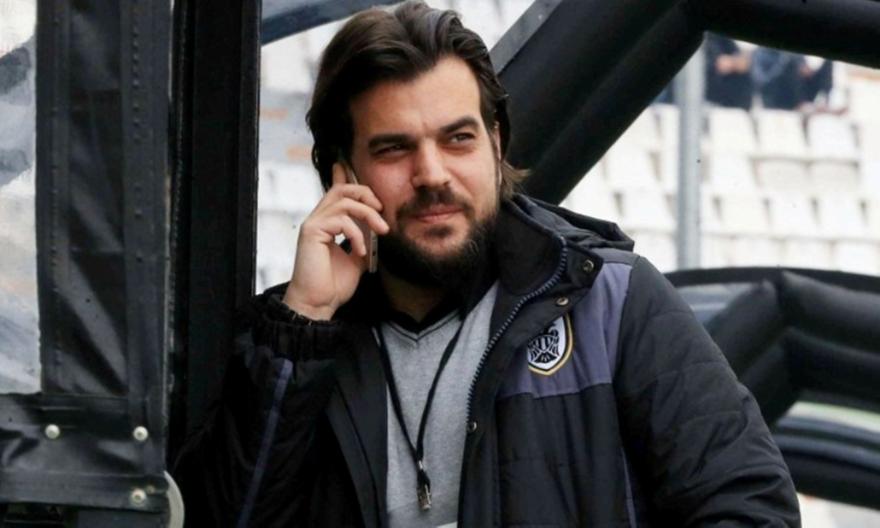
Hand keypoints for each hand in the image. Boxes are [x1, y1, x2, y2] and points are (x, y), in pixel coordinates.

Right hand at [282, 163, 388, 319]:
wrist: (318, 304)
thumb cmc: (334, 285)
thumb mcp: (357, 259)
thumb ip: (364, 240)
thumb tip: (377, 229)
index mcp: (327, 223)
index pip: (336, 192)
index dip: (345, 177)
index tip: (352, 168)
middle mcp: (318, 219)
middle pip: (342, 189)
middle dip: (366, 194)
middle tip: (382, 210)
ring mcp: (313, 224)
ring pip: (344, 201)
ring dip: (369, 215)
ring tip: (381, 232)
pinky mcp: (311, 232)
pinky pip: (340, 220)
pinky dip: (357, 234)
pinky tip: (360, 251)